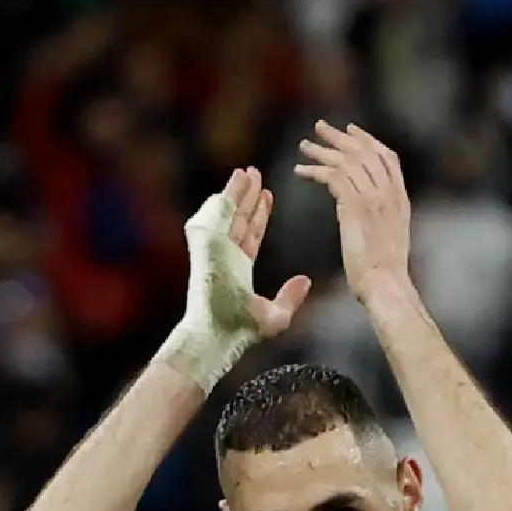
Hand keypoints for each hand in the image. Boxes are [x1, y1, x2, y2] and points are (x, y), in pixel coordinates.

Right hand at [155, 167, 311, 389]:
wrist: (216, 339)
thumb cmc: (239, 334)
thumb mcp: (275, 316)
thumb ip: (290, 297)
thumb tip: (306, 280)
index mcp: (237, 270)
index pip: (251, 235)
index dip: (260, 215)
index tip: (268, 195)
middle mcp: (223, 258)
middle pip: (238, 219)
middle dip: (248, 196)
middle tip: (256, 173)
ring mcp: (213, 252)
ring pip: (227, 213)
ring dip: (237, 192)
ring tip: (247, 172)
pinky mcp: (205, 248)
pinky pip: (215, 217)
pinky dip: (224, 199)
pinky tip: (235, 182)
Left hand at [294, 120, 413, 300]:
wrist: (385, 284)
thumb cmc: (385, 272)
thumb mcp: (391, 237)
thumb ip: (381, 216)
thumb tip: (359, 209)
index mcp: (400, 198)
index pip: (387, 157)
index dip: (368, 140)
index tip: (351, 130)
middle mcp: (389, 193)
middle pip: (365, 152)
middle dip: (341, 137)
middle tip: (320, 127)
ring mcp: (374, 198)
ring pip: (346, 161)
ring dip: (322, 150)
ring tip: (303, 145)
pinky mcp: (355, 206)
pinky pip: (332, 176)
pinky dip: (314, 170)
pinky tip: (300, 171)